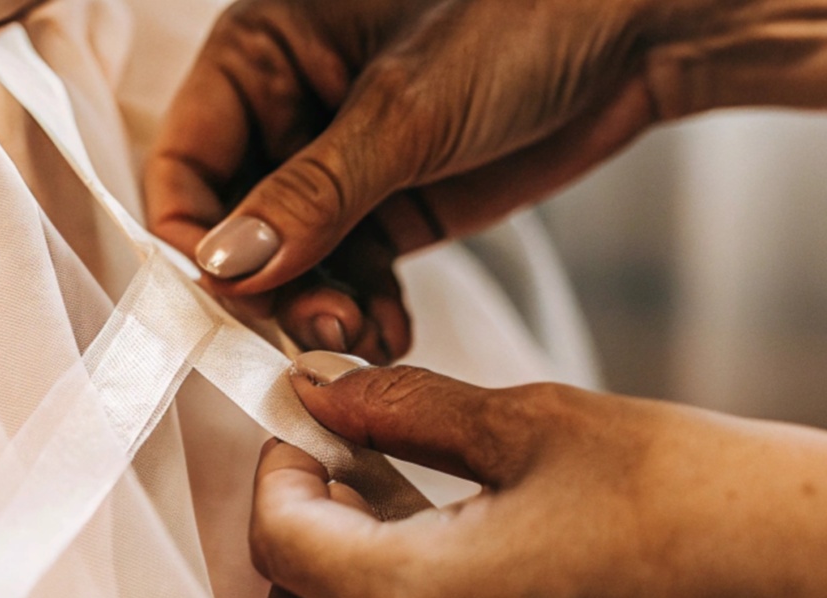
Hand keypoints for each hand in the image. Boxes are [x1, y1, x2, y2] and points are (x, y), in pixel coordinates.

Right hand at [145, 0, 671, 361]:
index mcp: (265, 48)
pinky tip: (388, 333)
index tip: (223, 297)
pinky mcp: (399, 202)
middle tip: (313, 332)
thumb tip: (226, 264)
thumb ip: (311, 195)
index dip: (193, 234)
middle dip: (269, 286)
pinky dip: (365, 309)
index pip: (187, 157)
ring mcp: (347, 161)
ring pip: (296, 259)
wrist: (639, 31)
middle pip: (237, 222)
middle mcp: (294, 105)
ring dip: (318, 308)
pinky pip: (354, 271)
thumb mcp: (405, 109)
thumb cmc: (523, 16)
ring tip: (358, 337)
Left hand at [250, 352, 826, 597]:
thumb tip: (334, 393)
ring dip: (360, 554)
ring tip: (407, 478)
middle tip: (348, 448)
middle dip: (309, 519)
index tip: (304, 420)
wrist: (824, 569)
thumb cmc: (701, 497)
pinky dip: (421, 580)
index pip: (280, 542)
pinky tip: (464, 525)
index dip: (277, 469)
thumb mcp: (540, 423)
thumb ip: (414, 412)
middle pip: (308, 595)